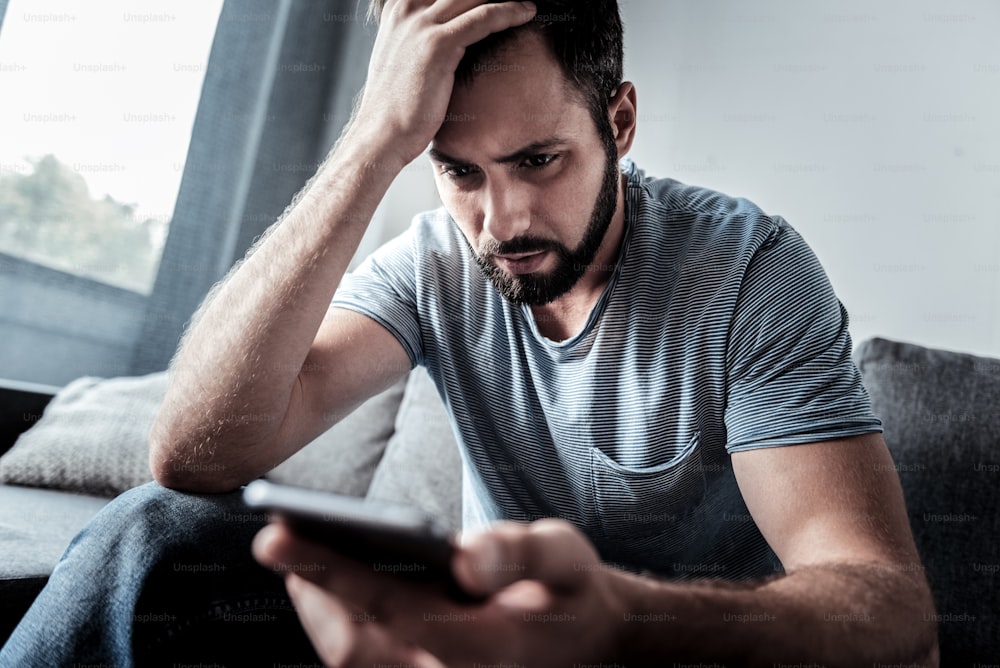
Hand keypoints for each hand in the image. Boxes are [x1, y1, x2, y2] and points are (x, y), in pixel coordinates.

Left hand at [252, 518, 632, 666]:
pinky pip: (362, 660)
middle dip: (307, 589)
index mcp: (483, 646)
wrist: (588, 639)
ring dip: (315, 606)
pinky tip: (327, 584)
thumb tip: (467, 557)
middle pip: (351, 646)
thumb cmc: (570, 591)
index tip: (280, 536)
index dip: (329, 572)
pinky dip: (335, 622)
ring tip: (297, 552)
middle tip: (278, 535)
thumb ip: (521, 555)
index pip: (389, 608)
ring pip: (349, 658)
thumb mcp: (565, 559)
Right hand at [351, 0, 537, 164]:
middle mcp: (407, 10)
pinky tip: (527, 11)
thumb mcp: (402, 58)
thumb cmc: (395, 106)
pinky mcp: (438, 45)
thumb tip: (447, 35)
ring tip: (526, 1)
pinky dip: (509, 12)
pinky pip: (483, 18)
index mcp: (398, 8)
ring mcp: (421, 25)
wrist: (381, 134)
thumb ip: (419, 37)